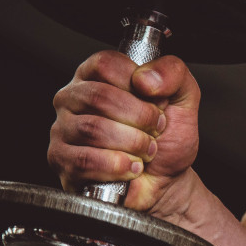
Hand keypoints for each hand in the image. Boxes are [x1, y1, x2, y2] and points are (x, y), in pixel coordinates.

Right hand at [48, 50, 200, 214]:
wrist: (167, 180)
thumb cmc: (168, 138)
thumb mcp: (183, 98)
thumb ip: (173, 72)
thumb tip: (145, 78)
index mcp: (97, 74)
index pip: (105, 64)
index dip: (139, 86)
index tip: (157, 103)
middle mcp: (74, 97)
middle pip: (99, 97)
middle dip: (140, 118)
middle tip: (156, 130)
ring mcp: (63, 128)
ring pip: (93, 129)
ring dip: (133, 143)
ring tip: (146, 150)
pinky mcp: (62, 160)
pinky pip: (86, 161)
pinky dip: (118, 166)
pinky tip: (131, 167)